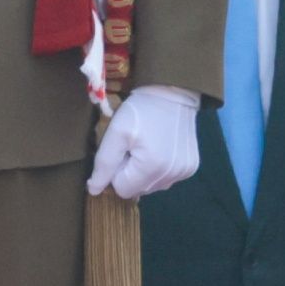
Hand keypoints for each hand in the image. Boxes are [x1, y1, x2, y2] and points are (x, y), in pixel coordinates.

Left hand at [87, 85, 199, 199]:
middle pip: (138, 190)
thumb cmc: (141, 111)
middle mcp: (171, 176)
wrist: (173, 94)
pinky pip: (166, 179)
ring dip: (145, 172)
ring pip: (152, 186)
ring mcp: (183, 173)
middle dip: (131, 173)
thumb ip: (104, 163)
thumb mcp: (116, 132)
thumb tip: (94, 191)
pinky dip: (159, 169)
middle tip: (134, 147)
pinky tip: (161, 149)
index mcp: (151, 168)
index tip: (123, 150)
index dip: (116, 171)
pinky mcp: (191, 168)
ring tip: (148, 147)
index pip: (122, 189)